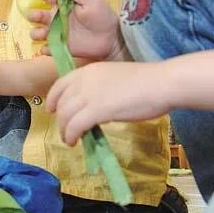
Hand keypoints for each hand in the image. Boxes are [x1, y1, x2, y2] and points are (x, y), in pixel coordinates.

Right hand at [28, 0, 125, 60]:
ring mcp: (57, 33)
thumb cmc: (103, 17)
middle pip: (37, 15)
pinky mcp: (60, 47)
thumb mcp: (92, 1)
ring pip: (37, 32)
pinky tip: (49, 48)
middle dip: (34, 15)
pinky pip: (47, 49)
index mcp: (63, 5)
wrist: (111, 39)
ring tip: (44, 33)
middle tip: (40, 16)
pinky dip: (45, 49)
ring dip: (36, 32)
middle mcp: (56, 19)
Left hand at [47, 61, 169, 145]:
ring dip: (64, 130)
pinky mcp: (97, 110)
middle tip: (66, 131)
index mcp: (88, 70)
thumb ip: (99, 88)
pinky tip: (75, 141)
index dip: (53, 98)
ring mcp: (89, 94)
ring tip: (70, 140)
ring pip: (65, 116)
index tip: (51, 109)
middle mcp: (84, 80)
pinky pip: (75, 126)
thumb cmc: (146, 81)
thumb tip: (92, 106)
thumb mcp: (114, 78)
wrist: (162, 83)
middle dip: (60, 119)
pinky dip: (71, 135)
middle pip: (61, 103)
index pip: (60, 84)